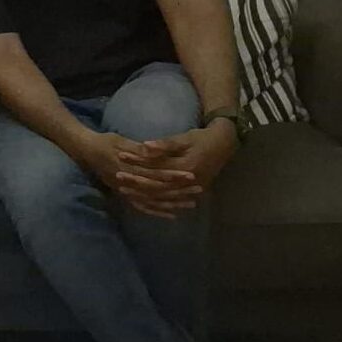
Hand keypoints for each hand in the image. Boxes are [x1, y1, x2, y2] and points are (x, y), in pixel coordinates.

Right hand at [70, 130, 200, 217]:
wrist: (86, 150)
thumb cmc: (105, 141)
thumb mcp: (121, 140)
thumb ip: (137, 149)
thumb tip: (153, 152)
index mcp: (128, 167)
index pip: (155, 173)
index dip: (173, 175)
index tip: (191, 176)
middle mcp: (128, 182)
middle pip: (157, 189)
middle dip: (178, 190)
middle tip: (198, 190)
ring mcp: (126, 190)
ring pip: (152, 200)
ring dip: (172, 203)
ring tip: (191, 203)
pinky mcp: (124, 194)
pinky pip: (142, 206)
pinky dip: (156, 211)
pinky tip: (171, 214)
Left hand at [116, 122, 237, 209]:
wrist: (225, 145)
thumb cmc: (202, 138)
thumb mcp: (184, 138)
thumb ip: (165, 145)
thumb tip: (144, 147)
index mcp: (184, 167)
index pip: (155, 166)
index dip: (137, 162)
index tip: (120, 156)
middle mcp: (186, 182)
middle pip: (156, 184)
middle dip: (136, 181)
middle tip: (117, 177)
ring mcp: (189, 189)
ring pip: (162, 195)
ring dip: (143, 194)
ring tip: (124, 191)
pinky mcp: (190, 191)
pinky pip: (171, 201)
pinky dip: (156, 203)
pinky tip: (142, 202)